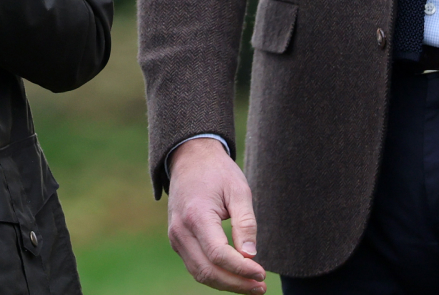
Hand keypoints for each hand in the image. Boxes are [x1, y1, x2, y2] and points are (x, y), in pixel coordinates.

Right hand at [167, 138, 265, 293]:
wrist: (190, 157)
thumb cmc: (217, 172)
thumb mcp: (238, 190)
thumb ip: (245, 222)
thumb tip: (251, 255)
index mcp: (196, 215)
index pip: (218, 254)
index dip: (241, 269)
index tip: (262, 273)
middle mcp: (181, 231)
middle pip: (208, 271)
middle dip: (236, 283)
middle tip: (261, 286)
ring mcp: (176, 237)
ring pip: (200, 273)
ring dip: (227, 283)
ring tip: (252, 286)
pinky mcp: (178, 241)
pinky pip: (196, 265)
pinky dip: (216, 274)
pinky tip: (236, 275)